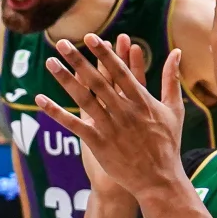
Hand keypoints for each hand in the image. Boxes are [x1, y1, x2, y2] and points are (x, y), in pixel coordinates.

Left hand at [35, 34, 186, 199]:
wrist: (159, 180)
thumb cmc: (168, 143)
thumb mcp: (174, 109)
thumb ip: (172, 79)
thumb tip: (176, 52)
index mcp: (142, 101)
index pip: (120, 72)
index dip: (104, 54)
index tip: (91, 37)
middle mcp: (124, 111)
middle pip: (98, 81)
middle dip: (79, 60)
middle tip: (61, 42)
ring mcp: (110, 127)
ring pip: (83, 98)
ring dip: (65, 80)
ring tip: (50, 62)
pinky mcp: (98, 143)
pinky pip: (73, 125)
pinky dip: (56, 112)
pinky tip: (40, 100)